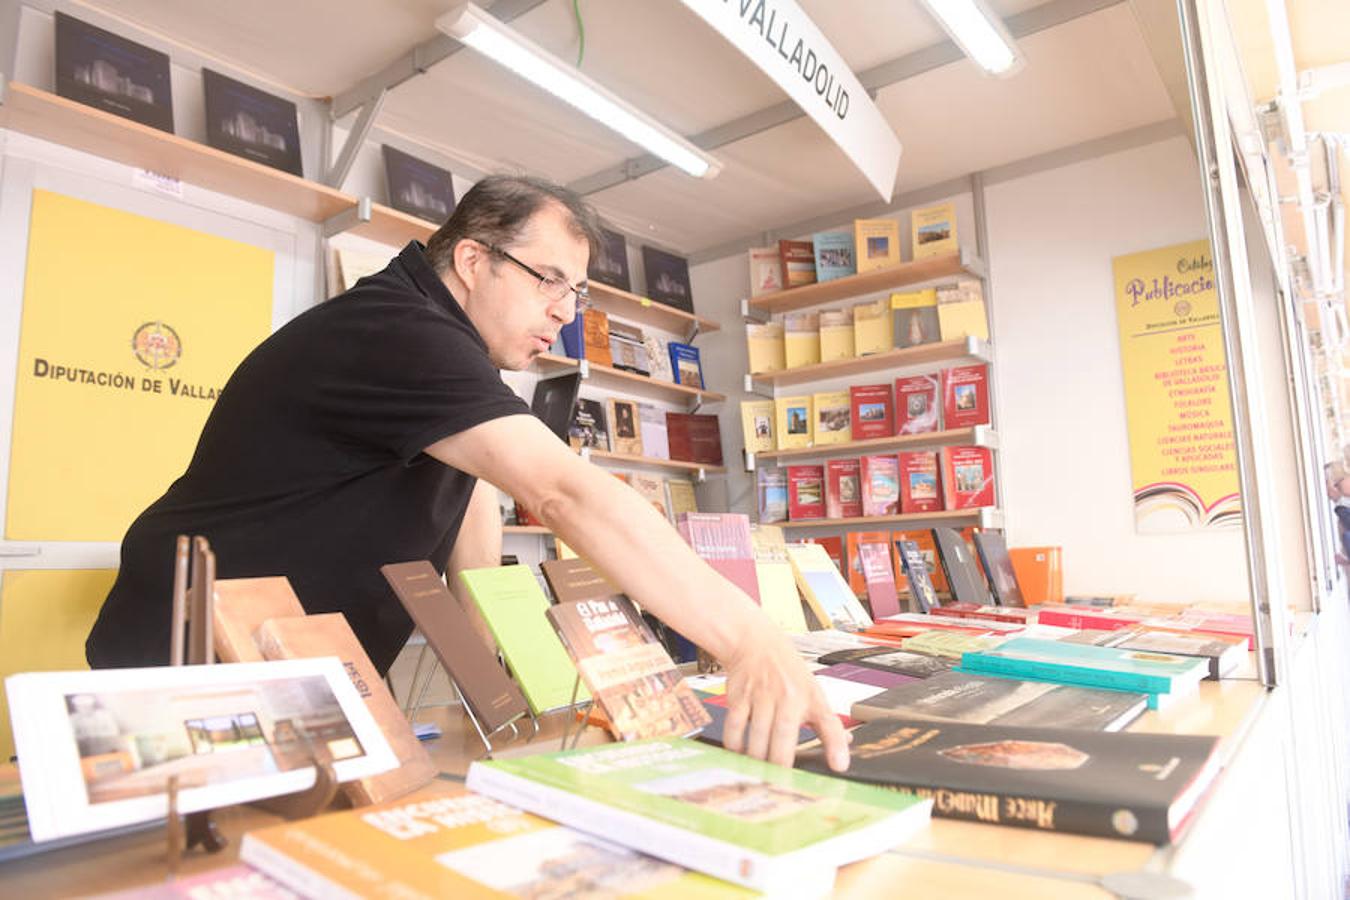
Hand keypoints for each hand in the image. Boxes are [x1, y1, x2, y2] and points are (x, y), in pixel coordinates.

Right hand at [719, 629, 849, 771]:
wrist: (755, 642)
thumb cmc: (787, 671)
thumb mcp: (812, 691)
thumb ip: (826, 721)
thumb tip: (845, 745)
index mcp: (811, 697)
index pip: (829, 722)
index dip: (835, 745)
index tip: (839, 766)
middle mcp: (788, 696)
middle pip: (785, 734)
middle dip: (781, 762)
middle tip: (780, 781)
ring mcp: (762, 695)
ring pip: (758, 735)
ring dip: (756, 757)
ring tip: (758, 770)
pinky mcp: (740, 695)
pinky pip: (735, 726)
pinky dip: (735, 744)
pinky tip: (739, 752)